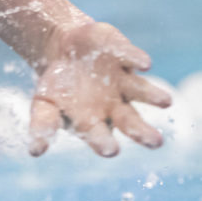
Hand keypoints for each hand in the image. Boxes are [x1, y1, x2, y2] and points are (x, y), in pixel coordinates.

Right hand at [28, 20, 172, 156]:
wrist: (63, 49)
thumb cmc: (56, 86)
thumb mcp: (44, 105)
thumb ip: (43, 126)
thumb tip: (35, 151)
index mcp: (94, 123)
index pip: (101, 138)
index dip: (104, 144)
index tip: (111, 151)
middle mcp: (115, 107)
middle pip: (131, 122)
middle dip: (143, 133)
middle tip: (156, 143)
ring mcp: (123, 82)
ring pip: (142, 92)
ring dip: (154, 96)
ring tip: (166, 102)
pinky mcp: (124, 56)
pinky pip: (131, 58)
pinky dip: (137, 60)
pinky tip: (145, 65)